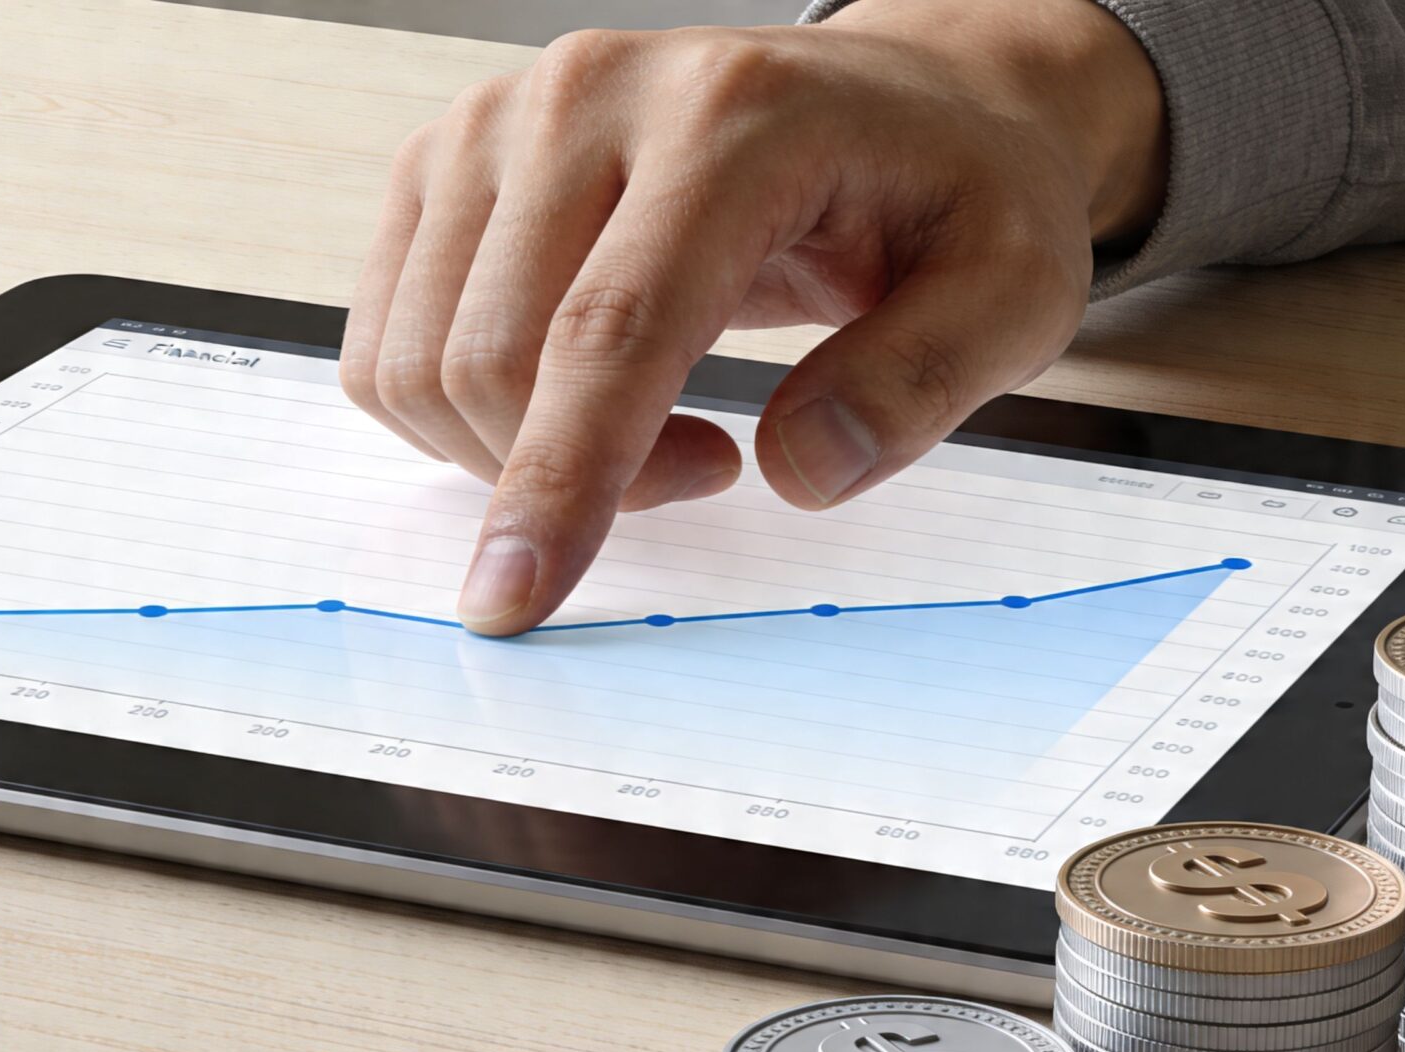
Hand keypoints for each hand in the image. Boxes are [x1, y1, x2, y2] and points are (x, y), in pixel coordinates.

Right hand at [340, 0, 1167, 633]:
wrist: (900, 105)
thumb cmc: (949, 196)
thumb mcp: (1013, 290)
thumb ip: (923, 381)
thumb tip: (803, 472)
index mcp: (731, 117)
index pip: (610, 327)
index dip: (560, 481)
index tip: (515, 601)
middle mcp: (588, 97)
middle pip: (492, 358)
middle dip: (571, 479)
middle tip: (708, 469)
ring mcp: (497, 121)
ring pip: (420, 362)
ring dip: (517, 453)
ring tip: (657, 426)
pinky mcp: (445, 163)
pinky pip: (391, 345)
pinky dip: (466, 418)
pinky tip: (579, 391)